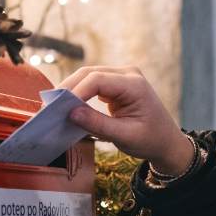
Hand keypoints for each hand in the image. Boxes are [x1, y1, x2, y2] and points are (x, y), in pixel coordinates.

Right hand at [62, 66, 194, 173]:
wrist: (166, 141)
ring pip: (88, 76)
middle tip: (49, 107)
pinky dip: (79, 93)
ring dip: (72, 90)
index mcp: (134, 85)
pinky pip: (92, 84)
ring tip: (54, 107)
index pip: (98, 80)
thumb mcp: (124, 136)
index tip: (59, 108)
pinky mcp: (116, 84)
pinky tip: (67, 106)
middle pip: (90, 73)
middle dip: (69, 89)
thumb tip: (70, 113)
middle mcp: (128, 74)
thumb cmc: (150, 140)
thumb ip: (97, 124)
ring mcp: (122, 77)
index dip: (76, 92)